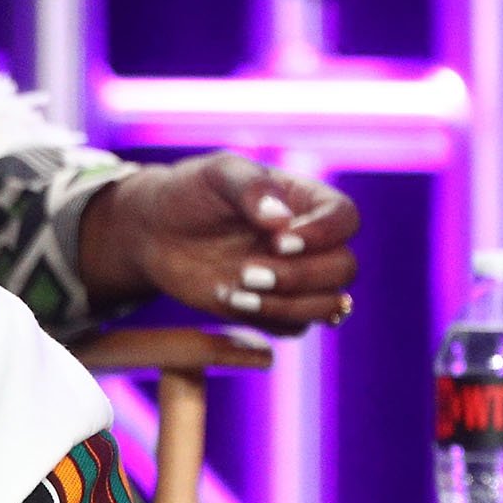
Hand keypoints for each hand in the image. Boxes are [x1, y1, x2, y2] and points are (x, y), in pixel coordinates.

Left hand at [75, 154, 357, 331]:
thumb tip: (282, 220)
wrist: (155, 231)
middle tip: (248, 271)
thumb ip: (252, 187)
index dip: (324, 235)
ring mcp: (296, 279)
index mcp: (309, 203)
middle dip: (300, 276)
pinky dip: (269, 321)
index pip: (346, 220)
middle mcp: (312, 244)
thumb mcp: (218, 174)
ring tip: (238, 292)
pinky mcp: (274, 309)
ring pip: (329, 306)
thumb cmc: (191, 192)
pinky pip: (295, 328)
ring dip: (289, 306)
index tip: (281, 240)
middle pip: (344, 268)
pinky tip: (227, 300)